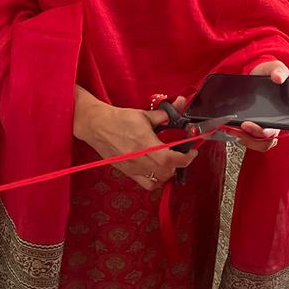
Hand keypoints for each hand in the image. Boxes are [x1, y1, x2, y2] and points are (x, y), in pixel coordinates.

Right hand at [74, 89, 196, 188]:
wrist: (97, 125)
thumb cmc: (119, 119)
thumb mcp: (144, 114)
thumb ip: (164, 115)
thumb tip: (180, 104)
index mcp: (145, 143)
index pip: (170, 158)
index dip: (185, 158)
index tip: (192, 152)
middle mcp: (139, 158)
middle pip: (166, 171)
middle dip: (179, 164)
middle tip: (183, 155)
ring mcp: (133, 167)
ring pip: (158, 179)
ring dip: (168, 172)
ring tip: (171, 162)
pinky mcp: (127, 172)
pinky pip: (146, 184)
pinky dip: (156, 180)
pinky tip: (158, 171)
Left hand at [224, 59, 286, 153]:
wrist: (255, 70)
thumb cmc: (267, 72)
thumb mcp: (274, 67)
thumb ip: (278, 70)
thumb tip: (278, 77)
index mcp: (281, 114)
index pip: (274, 132)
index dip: (263, 133)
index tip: (250, 125)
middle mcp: (271, 123)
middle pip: (264, 142)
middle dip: (251, 139)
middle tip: (240, 128)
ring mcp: (259, 125)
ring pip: (255, 143)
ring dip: (243, 139)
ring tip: (231, 129)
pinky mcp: (247, 124)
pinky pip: (245, 137)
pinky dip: (237, 135)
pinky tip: (228, 127)